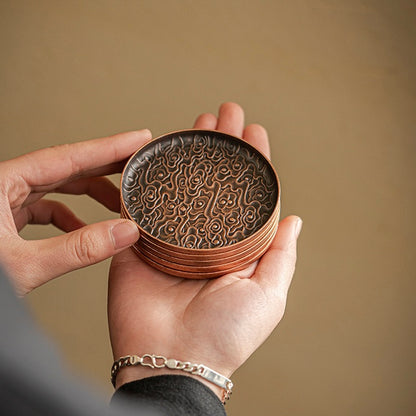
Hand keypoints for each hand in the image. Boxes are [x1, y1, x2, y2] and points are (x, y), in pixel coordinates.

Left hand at [0, 129, 151, 295]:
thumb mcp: (23, 264)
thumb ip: (78, 249)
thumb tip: (125, 232)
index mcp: (2, 182)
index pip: (68, 156)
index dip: (109, 147)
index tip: (138, 139)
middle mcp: (4, 186)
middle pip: (67, 166)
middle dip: (107, 165)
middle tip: (140, 163)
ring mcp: (4, 202)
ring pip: (58, 187)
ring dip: (91, 194)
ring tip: (120, 203)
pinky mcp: (6, 221)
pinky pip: (46, 210)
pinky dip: (71, 218)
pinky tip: (86, 231)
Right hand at [108, 103, 301, 398]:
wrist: (171, 359)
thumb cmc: (224, 334)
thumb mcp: (268, 296)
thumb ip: (281, 256)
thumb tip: (297, 220)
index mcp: (237, 247)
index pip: (247, 194)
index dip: (253, 162)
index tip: (255, 132)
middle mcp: (206, 237)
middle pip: (214, 180)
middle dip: (221, 145)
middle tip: (226, 112)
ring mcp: (172, 235)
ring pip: (182, 183)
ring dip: (191, 151)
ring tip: (198, 121)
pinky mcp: (139, 239)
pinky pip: (144, 201)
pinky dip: (151, 175)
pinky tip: (159, 149)